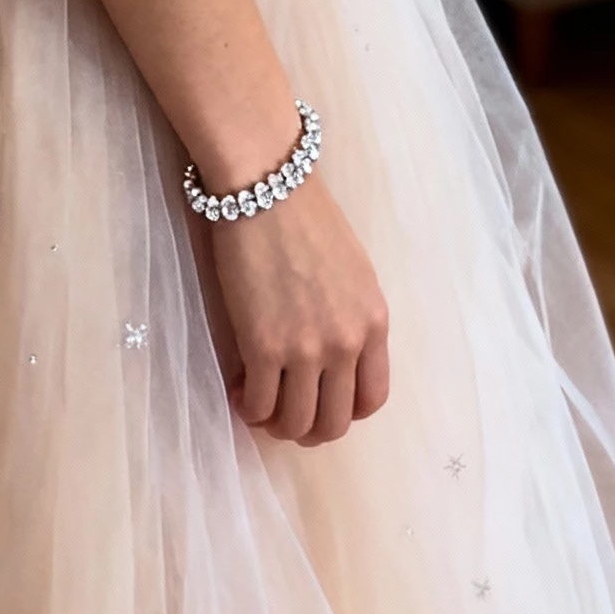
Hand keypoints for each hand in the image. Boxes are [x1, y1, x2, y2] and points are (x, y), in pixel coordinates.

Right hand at [208, 177, 389, 445]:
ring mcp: (306, 350)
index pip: (373, 397)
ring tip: (258, 403)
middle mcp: (347, 344)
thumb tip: (333, 352)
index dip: (345, 411)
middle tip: (285, 413)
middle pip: (334, 421)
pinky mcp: (264, 347)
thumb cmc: (305, 215)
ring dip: (276, 424)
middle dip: (309, 428)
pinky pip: (259, 405)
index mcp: (375, 322)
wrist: (267, 185)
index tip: (321, 402)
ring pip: (297, 423)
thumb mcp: (353, 270)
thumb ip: (351, 315)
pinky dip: (249, 408)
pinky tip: (239, 390)